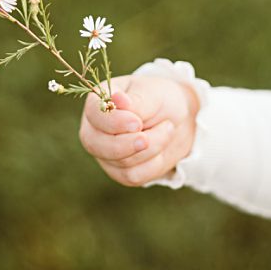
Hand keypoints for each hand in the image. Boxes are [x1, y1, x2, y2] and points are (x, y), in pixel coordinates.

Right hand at [78, 74, 199, 186]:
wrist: (177, 120)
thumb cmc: (159, 99)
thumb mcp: (153, 94)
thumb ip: (135, 100)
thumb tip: (117, 99)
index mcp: (98, 102)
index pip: (94, 114)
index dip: (113, 122)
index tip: (137, 123)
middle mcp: (94, 128)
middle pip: (96, 144)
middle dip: (126, 144)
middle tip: (147, 138)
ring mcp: (104, 152)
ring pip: (120, 161)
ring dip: (150, 148)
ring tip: (167, 128)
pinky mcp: (119, 171)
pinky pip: (132, 176)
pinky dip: (153, 163)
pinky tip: (161, 146)